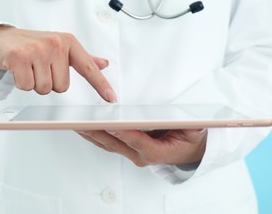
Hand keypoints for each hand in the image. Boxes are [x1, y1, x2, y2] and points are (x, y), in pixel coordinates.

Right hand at [0, 25, 116, 101]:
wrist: (0, 38)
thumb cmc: (32, 45)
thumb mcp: (60, 48)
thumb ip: (83, 58)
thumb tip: (104, 63)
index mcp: (68, 42)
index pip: (88, 67)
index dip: (101, 84)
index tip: (111, 98)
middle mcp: (55, 43)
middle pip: (62, 86)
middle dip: (49, 83)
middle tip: (38, 68)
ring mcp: (37, 49)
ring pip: (45, 89)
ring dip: (35, 83)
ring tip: (28, 68)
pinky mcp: (19, 57)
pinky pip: (27, 86)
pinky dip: (21, 83)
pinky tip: (18, 69)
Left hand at [77, 129, 206, 166]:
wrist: (192, 151)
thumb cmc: (191, 139)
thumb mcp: (194, 128)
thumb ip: (185, 124)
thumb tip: (174, 116)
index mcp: (158, 151)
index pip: (138, 142)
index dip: (125, 133)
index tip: (112, 125)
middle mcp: (141, 155)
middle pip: (115, 143)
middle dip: (97, 132)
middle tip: (83, 122)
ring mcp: (133, 153)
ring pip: (107, 144)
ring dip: (91, 133)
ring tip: (76, 122)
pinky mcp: (128, 149)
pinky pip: (109, 143)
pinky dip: (96, 134)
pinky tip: (85, 126)